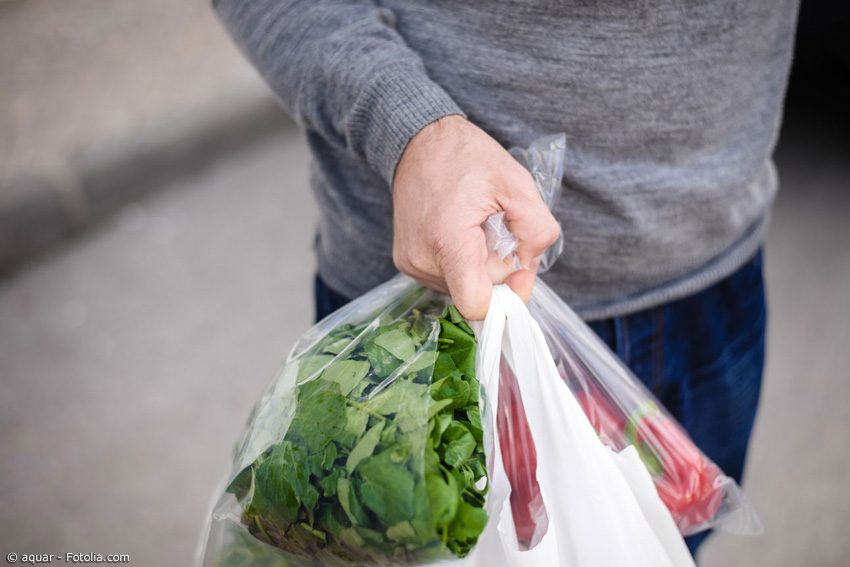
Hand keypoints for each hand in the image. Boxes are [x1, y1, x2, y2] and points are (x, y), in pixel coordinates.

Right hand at [392, 115, 559, 319]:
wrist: (419, 141)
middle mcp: (423, 260)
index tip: (520, 270)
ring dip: (480, 266)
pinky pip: (447, 278)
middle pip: (477, 293)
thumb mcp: (517, 183)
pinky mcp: (406, 262)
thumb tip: (529, 267)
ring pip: (462, 287)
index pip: (476, 306)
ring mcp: (411, 264)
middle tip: (500, 229)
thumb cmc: (466, 157)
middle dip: (499, 269)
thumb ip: (537, 229)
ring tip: (477, 227)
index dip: (508, 297)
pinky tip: (461, 232)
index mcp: (448, 241)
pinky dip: (463, 263)